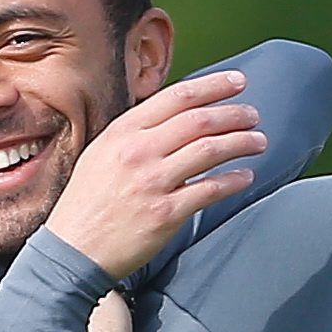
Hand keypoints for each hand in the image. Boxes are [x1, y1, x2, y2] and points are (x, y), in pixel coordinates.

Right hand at [45, 70, 262, 279]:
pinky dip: (233, 180)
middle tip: (254, 115)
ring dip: (241, 142)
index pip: (177, 97)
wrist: (73, 249)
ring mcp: (152, 183)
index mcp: (123, 132)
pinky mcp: (165, 214)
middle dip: (234, 114)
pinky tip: (246, 176)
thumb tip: (177, 116)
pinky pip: (210, 190)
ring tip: (258, 141)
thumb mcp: (101, 153)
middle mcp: (138, 152)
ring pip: (210, 150)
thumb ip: (136, 133)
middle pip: (200, 120)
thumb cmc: (87, 201)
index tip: (237, 81)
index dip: (213, 86)